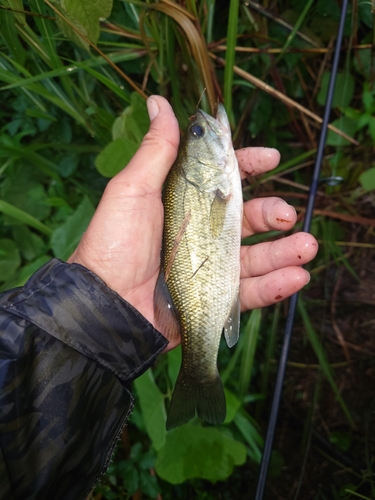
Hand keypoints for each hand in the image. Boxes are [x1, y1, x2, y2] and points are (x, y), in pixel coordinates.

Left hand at [68, 96, 317, 348]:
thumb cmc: (115, 242)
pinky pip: (250, 293)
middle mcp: (200, 234)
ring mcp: (209, 268)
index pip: (222, 181)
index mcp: (184, 205)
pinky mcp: (214, 299)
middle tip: (287, 215)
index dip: (247, 166)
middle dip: (272, 213)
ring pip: (256, 256)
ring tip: (307, 247)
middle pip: (246, 219)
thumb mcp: (133, 190)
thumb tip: (159, 101)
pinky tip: (296, 277)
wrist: (106, 303)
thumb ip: (157, 150)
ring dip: (285, 251)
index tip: (270, 157)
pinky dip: (274, 286)